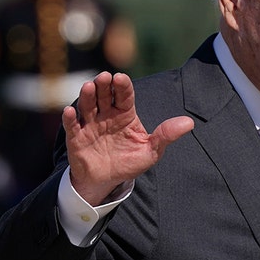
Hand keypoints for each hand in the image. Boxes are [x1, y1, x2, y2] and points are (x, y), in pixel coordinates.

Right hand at [62, 71, 193, 204]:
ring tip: (89, 87)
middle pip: (104, 95)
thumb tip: (189, 123)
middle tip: (104, 77)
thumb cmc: (130, 163)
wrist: (107, 181)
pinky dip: (70, 118)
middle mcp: (106, 115)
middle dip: (104, 85)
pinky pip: (72, 125)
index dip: (122, 86)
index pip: (124, 95)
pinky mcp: (76, 137)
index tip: (121, 78)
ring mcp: (90, 124)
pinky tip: (70, 111)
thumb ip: (166, 135)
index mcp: (125, 114)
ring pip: (87, 105)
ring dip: (87, 95)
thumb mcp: (151, 151)